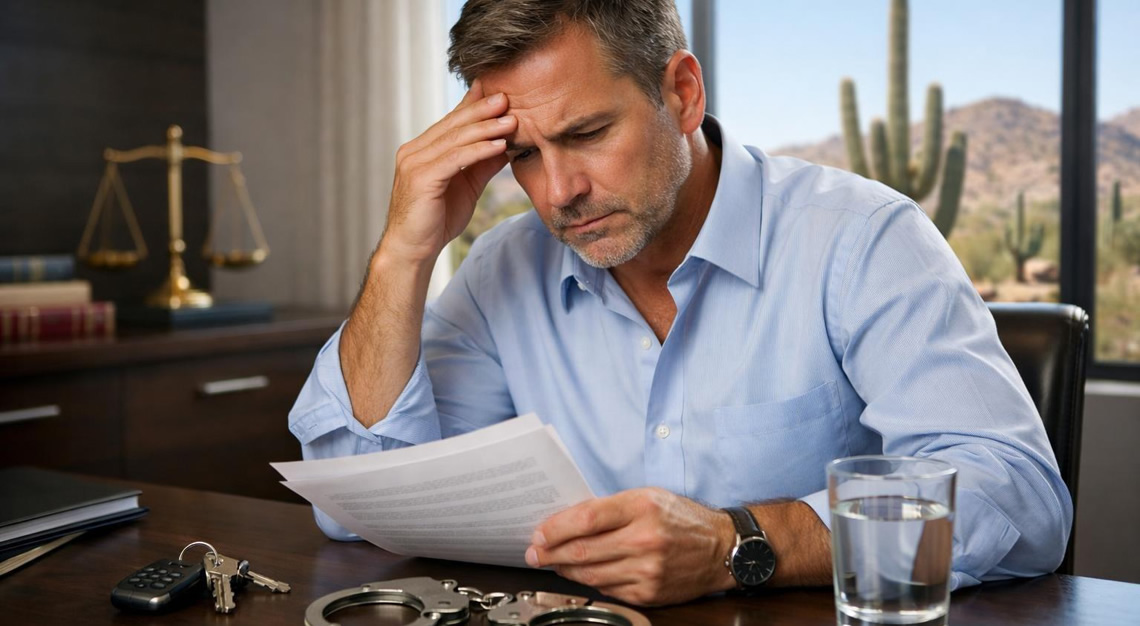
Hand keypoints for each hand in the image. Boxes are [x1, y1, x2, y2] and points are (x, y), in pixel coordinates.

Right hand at [381, 80, 516, 263]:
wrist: (413, 251)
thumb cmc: (436, 221)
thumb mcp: (467, 186)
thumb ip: (482, 164)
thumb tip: (506, 145)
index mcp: (421, 150)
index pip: (450, 122)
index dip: (474, 106)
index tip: (499, 93)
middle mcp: (414, 152)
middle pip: (453, 124)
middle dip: (482, 110)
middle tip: (507, 97)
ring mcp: (414, 163)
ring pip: (455, 139)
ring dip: (486, 128)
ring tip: (511, 120)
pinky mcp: (421, 179)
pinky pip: (455, 159)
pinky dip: (478, 150)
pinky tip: (499, 145)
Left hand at [524, 487, 735, 606]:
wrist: (721, 548)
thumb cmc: (681, 518)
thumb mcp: (647, 497)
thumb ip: (609, 507)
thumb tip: (567, 521)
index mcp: (642, 507)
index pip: (587, 519)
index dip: (556, 528)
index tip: (538, 533)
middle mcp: (645, 539)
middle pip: (583, 551)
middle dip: (551, 553)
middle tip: (534, 553)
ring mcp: (648, 570)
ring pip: (591, 574)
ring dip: (565, 570)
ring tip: (553, 563)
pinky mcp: (649, 593)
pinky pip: (607, 589)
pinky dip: (590, 581)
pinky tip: (582, 574)